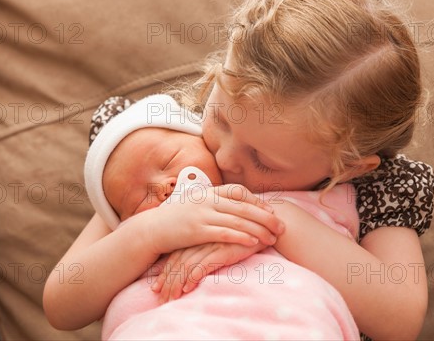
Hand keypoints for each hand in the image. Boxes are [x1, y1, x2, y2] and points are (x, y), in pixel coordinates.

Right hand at [145, 184, 284, 254]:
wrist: (151, 229)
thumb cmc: (175, 219)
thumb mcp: (195, 205)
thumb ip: (212, 203)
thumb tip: (231, 207)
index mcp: (208, 192)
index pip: (239, 192)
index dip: (258, 201)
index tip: (271, 210)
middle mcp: (208, 200)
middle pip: (244, 206)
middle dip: (266, 217)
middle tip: (282, 226)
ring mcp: (202, 214)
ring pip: (237, 220)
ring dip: (258, 229)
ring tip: (273, 238)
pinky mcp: (197, 230)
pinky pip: (223, 233)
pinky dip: (240, 236)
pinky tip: (253, 242)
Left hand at [151, 241, 266, 302]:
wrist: (264, 225)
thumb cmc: (241, 234)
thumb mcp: (220, 239)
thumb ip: (205, 246)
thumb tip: (191, 264)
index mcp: (197, 234)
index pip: (174, 255)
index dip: (164, 272)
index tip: (157, 287)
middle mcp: (201, 238)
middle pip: (177, 262)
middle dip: (167, 282)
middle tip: (160, 296)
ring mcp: (210, 243)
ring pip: (186, 265)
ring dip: (177, 284)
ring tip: (171, 298)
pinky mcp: (222, 249)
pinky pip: (203, 265)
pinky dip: (193, 277)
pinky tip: (188, 288)